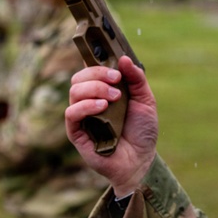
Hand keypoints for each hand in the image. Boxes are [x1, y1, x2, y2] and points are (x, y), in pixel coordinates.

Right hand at [66, 56, 157, 196]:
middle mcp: (89, 101)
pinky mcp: (76, 133)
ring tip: (114, 98)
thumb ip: (136, 79)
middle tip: (116, 80)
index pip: (90, 68)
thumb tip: (123, 58)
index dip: (95, 60)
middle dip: (98, 74)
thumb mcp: (145, 100)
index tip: (112, 60)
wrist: (142, 160)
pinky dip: (86, 106)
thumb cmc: (142, 131)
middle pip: (79, 77)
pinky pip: (71, 113)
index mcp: (103, 90)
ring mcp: (82, 116)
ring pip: (74, 91)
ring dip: (95, 89)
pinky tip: (102, 107)